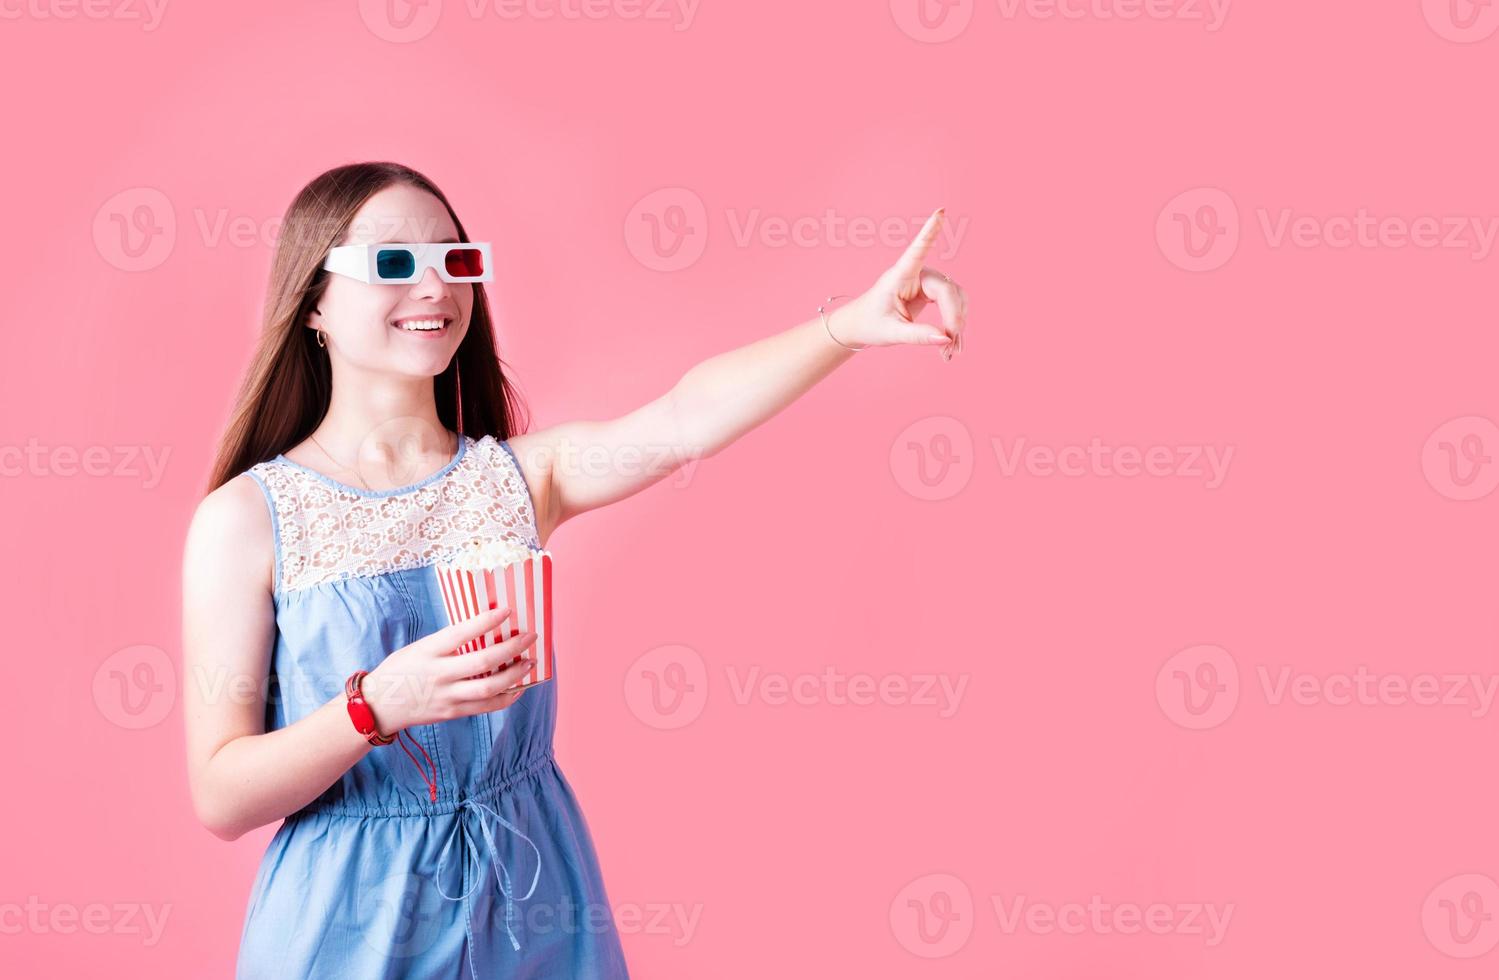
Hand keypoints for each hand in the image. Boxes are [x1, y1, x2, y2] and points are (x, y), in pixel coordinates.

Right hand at [362, 606, 538, 732]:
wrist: (379, 706)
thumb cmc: (401, 669)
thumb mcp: (419, 648)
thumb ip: (447, 642)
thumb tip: (483, 629)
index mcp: (428, 651)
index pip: (461, 633)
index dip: (486, 621)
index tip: (507, 611)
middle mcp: (439, 674)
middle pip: (482, 662)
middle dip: (511, 648)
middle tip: (530, 636)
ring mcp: (447, 696)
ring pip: (489, 687)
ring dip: (515, 674)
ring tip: (530, 662)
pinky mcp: (452, 712)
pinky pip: (486, 707)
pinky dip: (506, 698)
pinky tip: (519, 688)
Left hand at [826, 207, 968, 360]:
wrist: (863, 326)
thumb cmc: (870, 324)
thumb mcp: (892, 333)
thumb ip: (917, 335)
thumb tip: (944, 338)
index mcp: (900, 276)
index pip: (917, 251)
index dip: (930, 232)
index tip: (940, 212)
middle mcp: (917, 274)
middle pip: (947, 290)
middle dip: (954, 318)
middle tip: (951, 347)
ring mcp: (928, 283)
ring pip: (957, 298)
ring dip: (957, 325)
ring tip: (949, 352)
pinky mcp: (934, 293)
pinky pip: (955, 305)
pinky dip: (955, 326)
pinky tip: (949, 347)